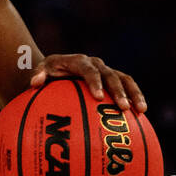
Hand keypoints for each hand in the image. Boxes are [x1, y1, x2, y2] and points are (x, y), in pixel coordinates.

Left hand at [29, 53, 146, 112]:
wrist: (57, 69)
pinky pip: (128, 87)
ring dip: (134, 94)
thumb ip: (38, 75)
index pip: (88, 70)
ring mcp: (107, 71)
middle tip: (123, 108)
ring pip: (125, 80)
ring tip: (141, 110)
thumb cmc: (47, 73)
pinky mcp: (114, 79)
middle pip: (111, 75)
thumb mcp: (40, 71)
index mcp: (79, 61)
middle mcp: (96, 64)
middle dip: (118, 91)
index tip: (98, 97)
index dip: (95, 82)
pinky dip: (136, 98)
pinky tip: (141, 115)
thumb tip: (34, 83)